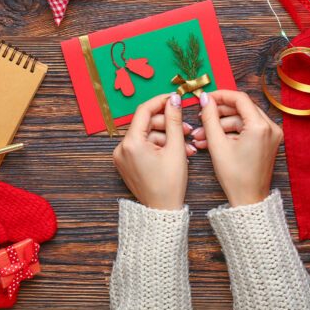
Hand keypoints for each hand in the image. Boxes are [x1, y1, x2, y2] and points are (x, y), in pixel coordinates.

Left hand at [113, 93, 195, 209]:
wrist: (162, 212)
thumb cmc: (169, 185)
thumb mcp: (175, 148)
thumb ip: (174, 120)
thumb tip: (174, 99)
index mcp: (131, 143)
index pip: (144, 110)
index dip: (161, 101)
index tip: (175, 97)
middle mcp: (121, 148)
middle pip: (146, 124)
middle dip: (168, 124)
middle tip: (187, 129)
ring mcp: (122, 157)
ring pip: (147, 135)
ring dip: (167, 137)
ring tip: (187, 146)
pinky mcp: (126, 163)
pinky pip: (143, 146)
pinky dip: (159, 146)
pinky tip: (176, 152)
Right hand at [192, 90, 282, 206]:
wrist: (248, 200)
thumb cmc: (235, 177)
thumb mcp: (217, 145)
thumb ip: (210, 118)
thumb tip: (205, 99)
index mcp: (260, 127)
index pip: (240, 98)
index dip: (220, 96)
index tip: (205, 98)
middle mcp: (271, 128)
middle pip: (241, 109)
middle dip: (219, 113)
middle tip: (201, 117)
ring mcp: (271, 135)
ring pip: (242, 120)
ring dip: (221, 125)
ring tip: (201, 135)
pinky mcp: (268, 142)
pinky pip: (247, 130)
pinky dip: (231, 133)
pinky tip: (212, 140)